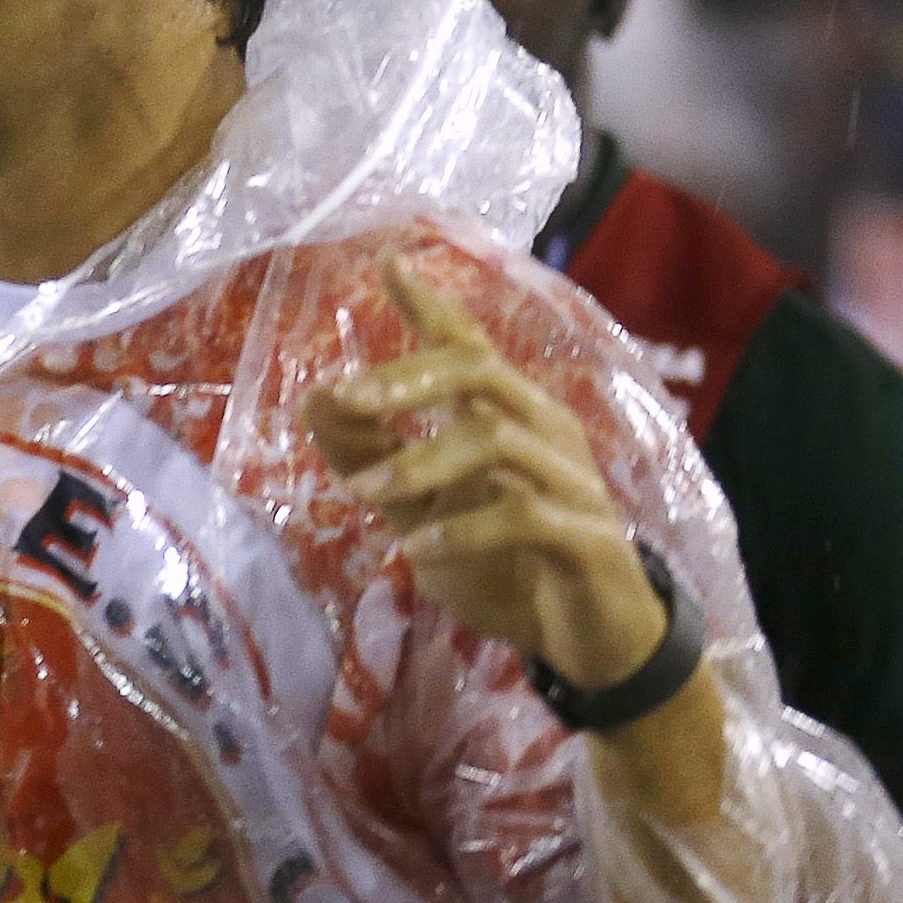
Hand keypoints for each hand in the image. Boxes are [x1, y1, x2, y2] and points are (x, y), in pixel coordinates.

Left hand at [304, 256, 668, 689]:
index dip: (432, 305)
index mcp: (505, 415)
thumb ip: (371, 457)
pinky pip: (525, 516)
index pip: (469, 345)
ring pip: (497, 440)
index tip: (388, 264)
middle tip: (345, 396)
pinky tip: (415, 549)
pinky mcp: (587, 537)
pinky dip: (463, 529)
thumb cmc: (505, 561)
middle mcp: (542, 431)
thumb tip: (315, 399)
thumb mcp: (419, 509)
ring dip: (421, 462)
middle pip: (481, 371)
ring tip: (363, 493)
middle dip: (410, 376)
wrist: (588, 638)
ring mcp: (570, 481)